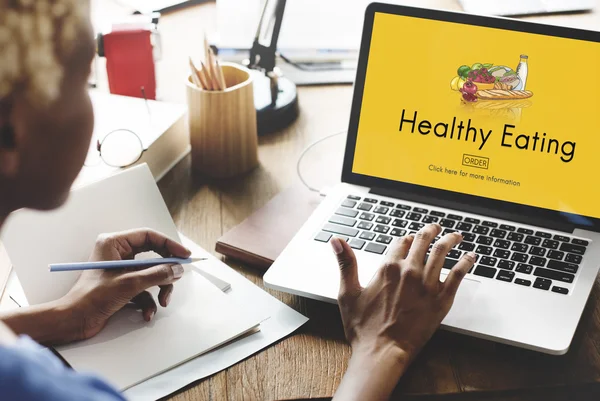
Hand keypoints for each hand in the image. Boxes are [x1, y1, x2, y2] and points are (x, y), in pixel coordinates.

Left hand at [62, 228, 190, 340]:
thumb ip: (157, 274)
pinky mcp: (122, 285)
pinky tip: (147, 313)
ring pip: (151, 274)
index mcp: (114, 243)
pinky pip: (144, 288)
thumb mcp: (129, 284)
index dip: (169, 245)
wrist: (74, 321)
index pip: (149, 236)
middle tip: (176, 278)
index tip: (184, 255)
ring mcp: (121, 270)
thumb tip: (177, 269)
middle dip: (165, 272)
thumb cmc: (91, 298)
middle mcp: (118, 253)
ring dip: (159, 289)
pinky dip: (149, 301)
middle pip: (153, 256)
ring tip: (162, 302)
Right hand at [331, 224, 475, 400]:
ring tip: (455, 236)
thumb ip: (346, 263)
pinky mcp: (441, 299)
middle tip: (435, 228)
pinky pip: (458, 274)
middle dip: (430, 231)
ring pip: (442, 252)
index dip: (405, 238)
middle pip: (423, 241)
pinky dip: (466, 262)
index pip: (400, 242)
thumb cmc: (363, 328)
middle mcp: (409, 271)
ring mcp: (427, 284)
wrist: (382, 352)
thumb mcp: (348, 292)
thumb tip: (337, 240)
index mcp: (387, 268)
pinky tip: (471, 257)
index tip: (409, 238)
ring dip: (450, 240)